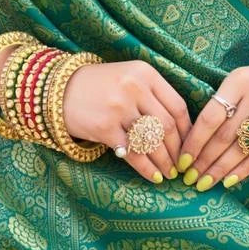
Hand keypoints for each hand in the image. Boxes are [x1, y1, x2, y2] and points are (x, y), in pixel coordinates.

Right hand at [61, 58, 190, 183]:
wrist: (58, 90)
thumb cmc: (100, 86)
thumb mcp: (129, 78)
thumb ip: (153, 95)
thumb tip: (181, 130)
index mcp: (145, 73)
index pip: (177, 106)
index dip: (187, 131)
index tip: (190, 146)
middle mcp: (134, 87)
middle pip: (166, 126)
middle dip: (177, 151)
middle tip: (181, 165)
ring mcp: (119, 107)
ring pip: (151, 142)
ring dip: (164, 162)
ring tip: (169, 173)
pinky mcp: (105, 127)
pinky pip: (132, 153)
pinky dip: (146, 168)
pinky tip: (153, 176)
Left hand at [175, 54, 248, 190]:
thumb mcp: (238, 80)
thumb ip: (220, 105)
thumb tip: (193, 142)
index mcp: (239, 81)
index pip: (210, 118)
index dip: (194, 142)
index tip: (182, 161)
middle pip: (225, 136)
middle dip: (204, 161)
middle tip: (190, 179)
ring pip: (242, 148)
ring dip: (220, 170)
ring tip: (205, 183)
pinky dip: (244, 169)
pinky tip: (228, 180)